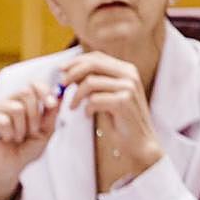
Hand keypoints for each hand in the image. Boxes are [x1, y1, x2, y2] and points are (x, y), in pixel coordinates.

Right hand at [0, 81, 60, 199]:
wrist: (12, 166)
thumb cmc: (27, 148)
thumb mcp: (45, 132)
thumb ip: (51, 114)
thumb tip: (59, 96)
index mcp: (23, 102)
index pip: (33, 84)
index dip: (43, 91)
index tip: (51, 104)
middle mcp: (8, 101)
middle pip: (25, 93)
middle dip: (35, 115)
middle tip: (32, 132)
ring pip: (16, 109)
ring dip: (22, 129)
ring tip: (18, 138)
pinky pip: (3, 121)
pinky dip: (9, 134)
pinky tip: (5, 138)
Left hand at [61, 51, 161, 172]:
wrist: (138, 142)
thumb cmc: (119, 118)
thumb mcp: (105, 94)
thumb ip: (93, 80)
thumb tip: (68, 70)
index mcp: (127, 70)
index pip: (96, 57)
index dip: (76, 61)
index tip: (60, 70)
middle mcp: (130, 75)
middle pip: (92, 64)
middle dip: (71, 73)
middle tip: (61, 85)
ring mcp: (128, 87)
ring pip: (90, 82)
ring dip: (76, 96)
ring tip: (73, 106)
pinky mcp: (124, 101)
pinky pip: (94, 99)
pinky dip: (86, 108)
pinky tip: (88, 115)